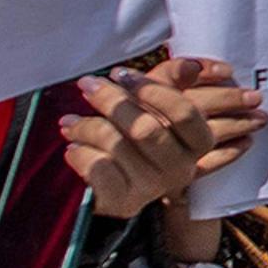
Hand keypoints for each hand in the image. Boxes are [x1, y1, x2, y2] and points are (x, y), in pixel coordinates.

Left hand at [60, 59, 263, 219]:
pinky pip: (97, 168)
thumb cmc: (137, 137)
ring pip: (115, 144)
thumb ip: (173, 82)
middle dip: (110, 100)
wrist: (117, 188)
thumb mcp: (157, 107)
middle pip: (145, 128)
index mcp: (197, 143)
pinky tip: (74, 149)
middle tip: (87, 85)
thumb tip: (190, 65)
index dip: (151, 89)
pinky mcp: (124, 202)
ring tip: (70, 121)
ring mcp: (153, 187)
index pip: (183, 113)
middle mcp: (181, 168)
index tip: (120, 74)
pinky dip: (80, 153)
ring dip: (85, 126)